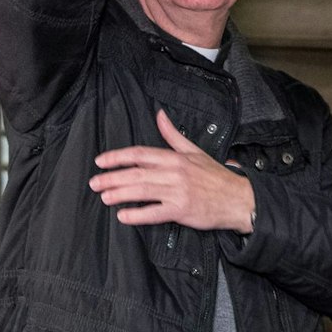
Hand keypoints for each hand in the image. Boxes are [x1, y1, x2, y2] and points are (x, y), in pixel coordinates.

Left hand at [89, 109, 255, 233]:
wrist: (237, 198)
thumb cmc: (215, 176)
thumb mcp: (194, 151)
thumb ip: (173, 134)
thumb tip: (159, 115)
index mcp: (175, 157)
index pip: (141, 154)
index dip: (118, 157)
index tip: (101, 161)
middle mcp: (174, 172)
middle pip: (137, 172)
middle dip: (112, 177)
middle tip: (94, 183)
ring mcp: (177, 191)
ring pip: (143, 191)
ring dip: (120, 194)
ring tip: (104, 197)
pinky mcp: (181, 210)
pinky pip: (155, 213)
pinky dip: (138, 215)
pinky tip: (124, 216)